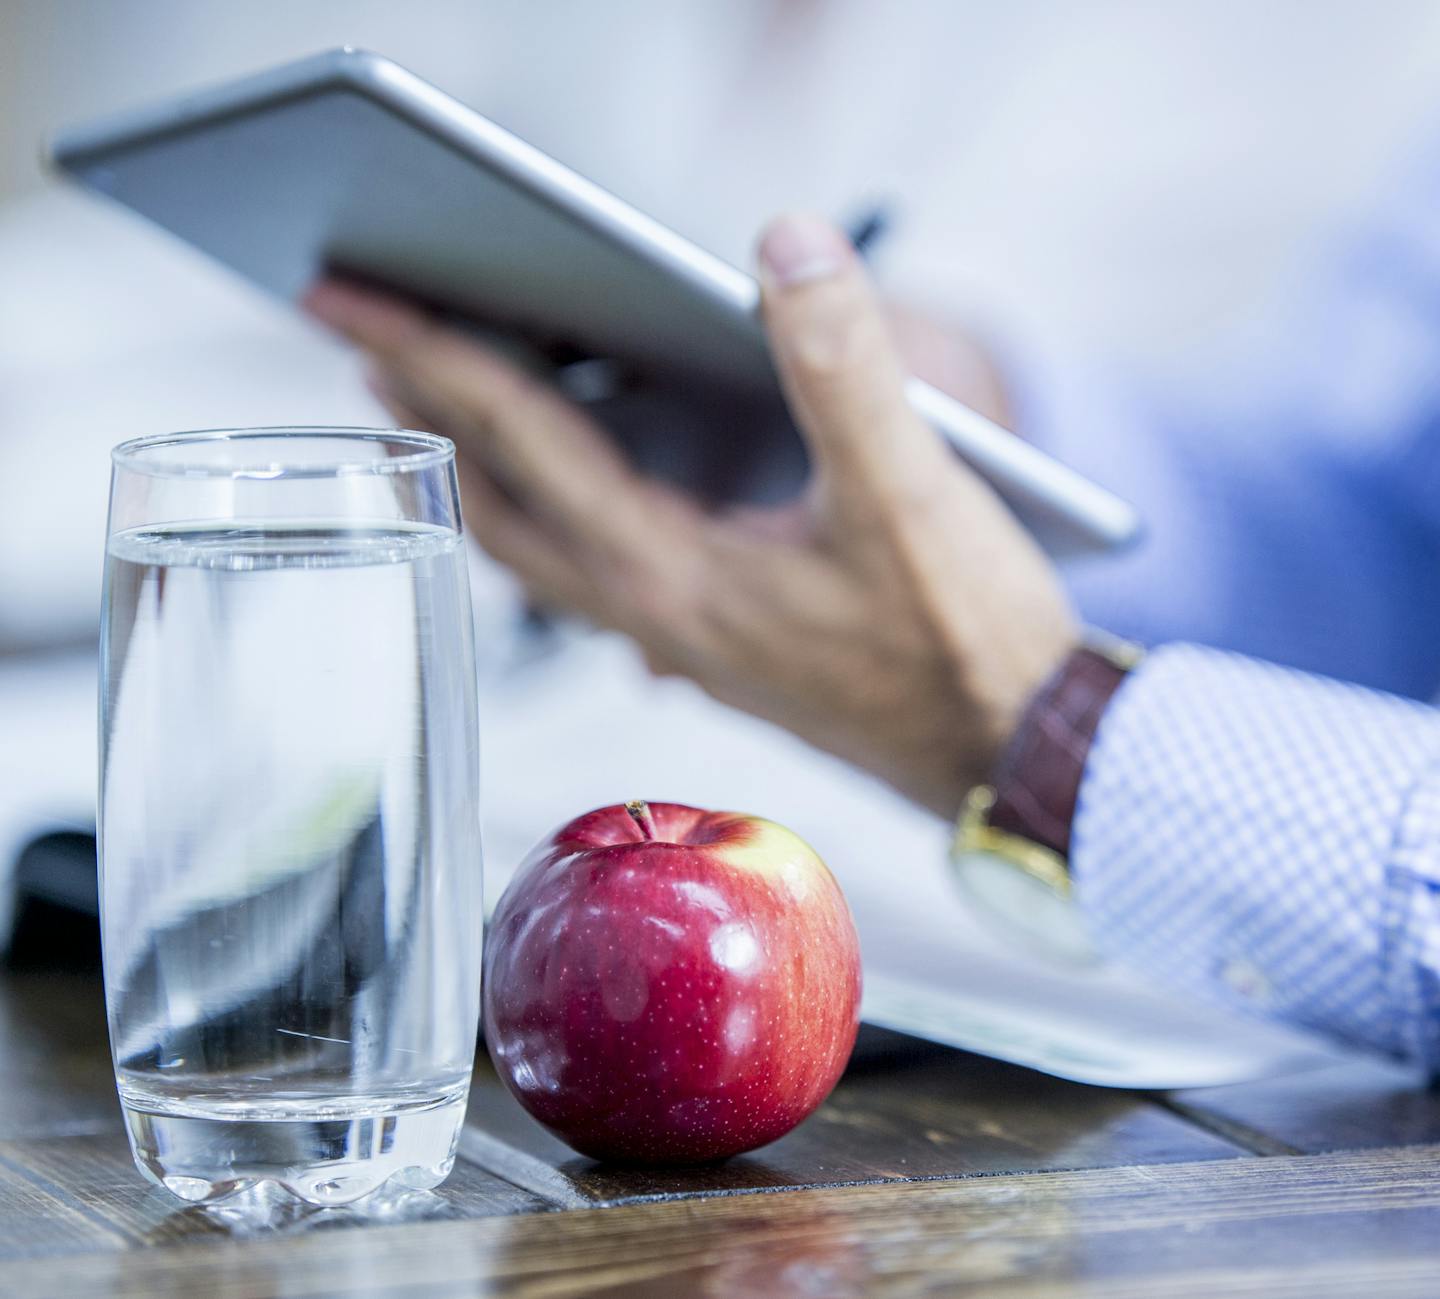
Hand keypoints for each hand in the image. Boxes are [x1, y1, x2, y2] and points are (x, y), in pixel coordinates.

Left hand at [304, 214, 1077, 817]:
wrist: (1009, 755)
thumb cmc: (962, 644)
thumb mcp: (912, 494)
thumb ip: (845, 365)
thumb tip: (785, 246)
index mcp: (674, 572)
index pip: (521, 443)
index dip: (433, 358)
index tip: (348, 302)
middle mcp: (652, 611)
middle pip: (498, 500)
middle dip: (422, 414)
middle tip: (360, 341)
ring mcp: (676, 636)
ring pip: (535, 548)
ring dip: (476, 470)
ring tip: (436, 409)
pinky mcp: (711, 644)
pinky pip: (587, 574)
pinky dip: (544, 516)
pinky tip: (566, 494)